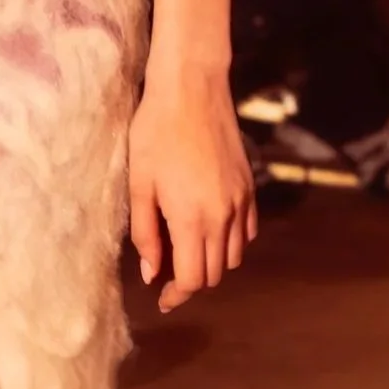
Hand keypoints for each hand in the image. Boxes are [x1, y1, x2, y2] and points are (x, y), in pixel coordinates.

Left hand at [127, 68, 254, 313]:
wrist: (192, 90)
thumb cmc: (155, 133)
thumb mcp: (139, 184)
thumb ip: (145, 234)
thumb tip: (151, 272)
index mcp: (191, 219)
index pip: (192, 279)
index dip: (176, 295)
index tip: (162, 298)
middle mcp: (223, 216)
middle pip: (214, 273)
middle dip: (191, 281)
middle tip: (167, 274)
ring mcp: (241, 202)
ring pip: (233, 256)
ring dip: (211, 263)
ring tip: (186, 251)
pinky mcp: (249, 187)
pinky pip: (247, 232)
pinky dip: (231, 242)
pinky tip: (210, 229)